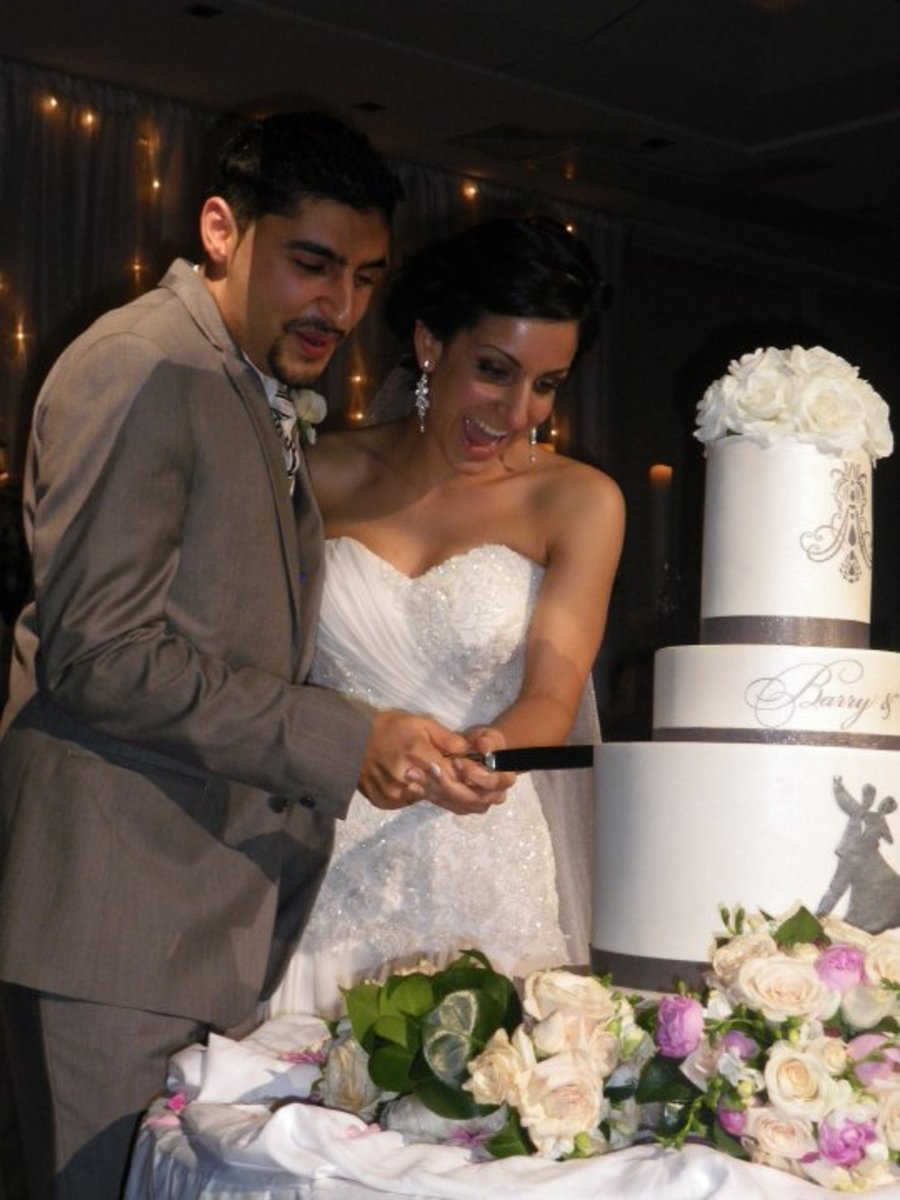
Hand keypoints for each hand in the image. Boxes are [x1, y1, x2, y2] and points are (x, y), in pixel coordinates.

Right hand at [357, 711, 509, 814]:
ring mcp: (395, 795)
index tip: (493, 783)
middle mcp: (408, 780)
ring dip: (450, 798)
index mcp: (418, 756)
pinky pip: (413, 802)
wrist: (347, 742)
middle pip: (447, 795)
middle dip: (471, 797)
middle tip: (493, 800)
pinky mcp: (386, 803)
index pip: (455, 775)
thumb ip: (447, 738)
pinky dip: (425, 796)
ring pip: (431, 800)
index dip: (475, 780)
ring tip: (474, 799)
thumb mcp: (419, 723)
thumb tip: (471, 751)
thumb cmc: (386, 727)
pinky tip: (431, 789)